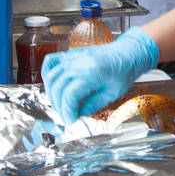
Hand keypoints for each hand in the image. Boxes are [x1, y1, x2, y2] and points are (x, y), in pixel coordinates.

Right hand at [41, 28, 160, 123]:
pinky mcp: (70, 54)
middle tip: (67, 116)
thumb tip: (78, 115)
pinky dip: (47, 74)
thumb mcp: (113, 94)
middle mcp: (78, 63)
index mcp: (91, 73)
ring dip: (52, 94)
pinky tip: (53, 85)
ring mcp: (72, 57)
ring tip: (61, 105)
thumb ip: (93, 105)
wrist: (127, 53)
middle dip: (59, 107)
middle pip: (57, 89)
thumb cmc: (124, 72)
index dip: (67, 112)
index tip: (71, 121)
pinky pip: (50, 62)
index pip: (69, 96)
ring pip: (51, 78)